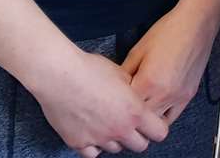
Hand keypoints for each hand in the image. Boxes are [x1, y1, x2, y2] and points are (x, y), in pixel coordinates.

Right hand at [29, 49, 167, 156]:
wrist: (59, 75)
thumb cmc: (91, 68)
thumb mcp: (121, 73)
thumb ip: (133, 89)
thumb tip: (136, 94)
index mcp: (134, 112)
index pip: (160, 132)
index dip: (156, 127)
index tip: (151, 121)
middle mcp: (119, 129)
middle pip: (140, 146)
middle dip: (138, 136)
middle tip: (130, 124)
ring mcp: (98, 139)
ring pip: (116, 149)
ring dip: (115, 139)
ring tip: (107, 123)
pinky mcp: (78, 143)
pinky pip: (92, 153)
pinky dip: (94, 146)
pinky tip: (92, 132)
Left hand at [119, 5, 219, 124]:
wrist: (196, 23)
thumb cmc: (167, 32)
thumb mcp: (138, 50)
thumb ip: (124, 73)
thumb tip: (115, 89)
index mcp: (148, 82)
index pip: (125, 108)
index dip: (116, 107)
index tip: (111, 104)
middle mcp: (164, 94)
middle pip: (140, 120)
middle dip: (130, 117)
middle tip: (121, 111)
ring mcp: (178, 97)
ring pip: (157, 124)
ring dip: (146, 121)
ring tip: (138, 112)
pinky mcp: (188, 96)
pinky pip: (172, 117)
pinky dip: (161, 117)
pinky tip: (155, 107)